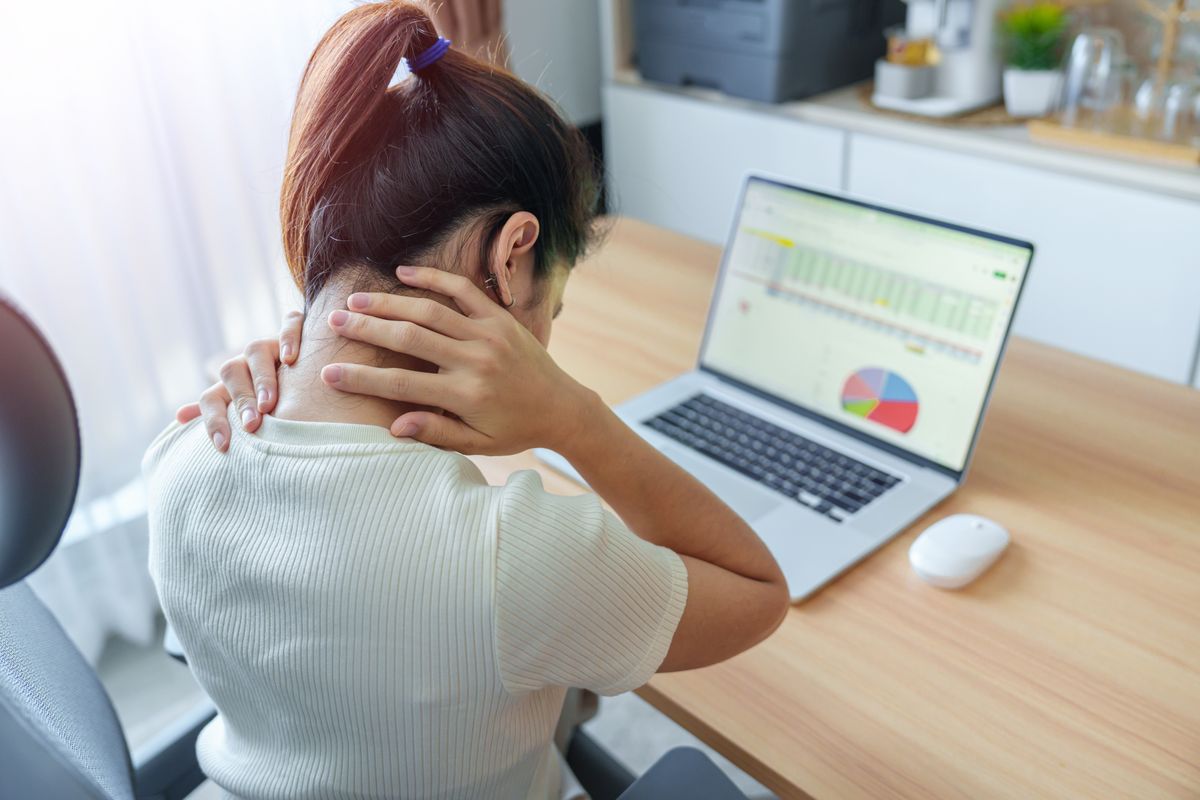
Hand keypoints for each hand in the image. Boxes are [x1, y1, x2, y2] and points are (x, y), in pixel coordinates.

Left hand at [176, 311, 304, 450]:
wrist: (308, 369)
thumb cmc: (276, 398)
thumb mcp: (249, 410)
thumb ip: (218, 413)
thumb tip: (178, 418)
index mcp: (232, 384)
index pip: (211, 398)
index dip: (213, 419)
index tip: (223, 445)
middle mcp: (247, 362)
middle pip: (231, 372)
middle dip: (241, 401)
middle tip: (252, 425)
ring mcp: (271, 345)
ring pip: (255, 351)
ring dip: (261, 378)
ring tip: (269, 403)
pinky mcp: (298, 330)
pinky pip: (290, 323)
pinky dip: (288, 337)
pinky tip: (292, 358)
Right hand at [324, 266, 596, 454]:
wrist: (563, 408)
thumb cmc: (515, 430)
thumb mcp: (478, 445)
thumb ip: (437, 435)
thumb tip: (394, 427)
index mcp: (465, 395)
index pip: (401, 385)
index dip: (361, 379)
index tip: (327, 374)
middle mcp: (474, 360)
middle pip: (409, 338)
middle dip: (366, 329)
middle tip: (332, 322)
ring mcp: (488, 334)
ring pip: (430, 311)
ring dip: (389, 302)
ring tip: (355, 300)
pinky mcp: (500, 318)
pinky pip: (463, 290)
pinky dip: (433, 278)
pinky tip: (403, 273)